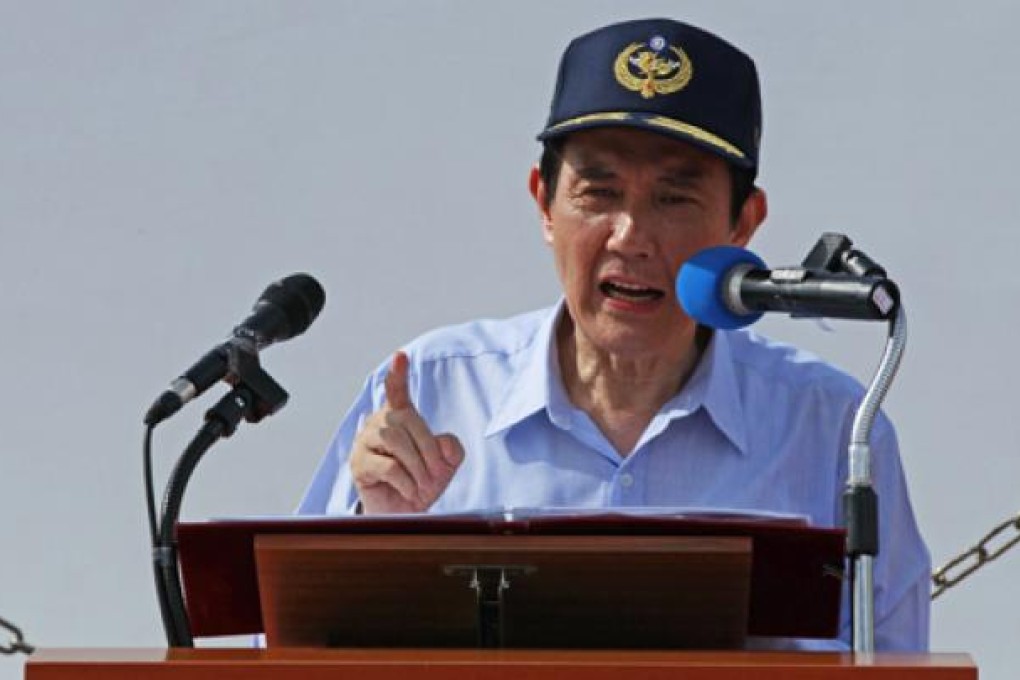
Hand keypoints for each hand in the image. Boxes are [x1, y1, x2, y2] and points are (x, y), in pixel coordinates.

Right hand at [350, 351, 464, 513]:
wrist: (404, 513)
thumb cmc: (421, 482)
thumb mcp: (446, 464)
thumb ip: (452, 448)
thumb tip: (444, 444)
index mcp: (400, 417)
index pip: (397, 391)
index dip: (398, 374)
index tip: (401, 356)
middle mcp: (379, 424)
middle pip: (406, 419)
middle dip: (427, 447)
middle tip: (437, 472)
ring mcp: (365, 443)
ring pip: (393, 439)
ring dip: (416, 464)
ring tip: (423, 484)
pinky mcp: (359, 465)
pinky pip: (386, 466)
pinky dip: (405, 481)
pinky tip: (410, 491)